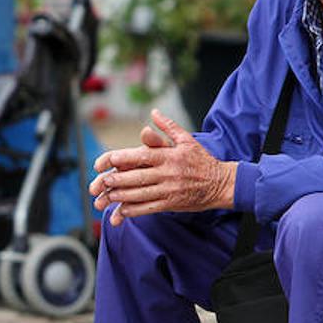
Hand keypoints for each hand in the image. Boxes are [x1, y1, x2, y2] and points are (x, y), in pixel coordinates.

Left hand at [89, 109, 237, 224]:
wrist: (221, 183)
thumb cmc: (201, 159)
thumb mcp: (187, 139)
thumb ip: (168, 127)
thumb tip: (154, 112)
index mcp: (169, 156)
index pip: (142, 156)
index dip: (123, 159)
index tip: (108, 161)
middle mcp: (168, 173)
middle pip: (138, 177)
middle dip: (118, 180)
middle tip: (101, 181)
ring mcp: (169, 190)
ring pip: (141, 194)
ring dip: (122, 196)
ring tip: (107, 196)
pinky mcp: (172, 204)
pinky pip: (149, 208)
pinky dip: (134, 209)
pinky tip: (122, 210)